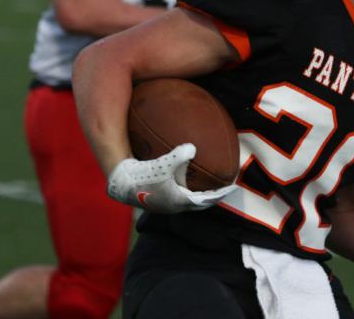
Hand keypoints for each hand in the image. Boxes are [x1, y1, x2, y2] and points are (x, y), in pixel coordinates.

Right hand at [106, 143, 235, 213]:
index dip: (220, 194)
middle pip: (200, 204)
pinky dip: (189, 191)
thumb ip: (179, 155)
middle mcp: (174, 206)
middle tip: (224, 189)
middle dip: (213, 197)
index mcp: (179, 201)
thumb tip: (193, 147)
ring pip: (189, 202)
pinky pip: (180, 197)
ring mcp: (166, 205)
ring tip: (209, 187)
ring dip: (200, 196)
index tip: (232, 188)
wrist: (122, 183)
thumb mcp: (163, 163)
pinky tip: (186, 180)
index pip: (206, 200)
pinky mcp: (159, 201)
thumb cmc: (143, 174)